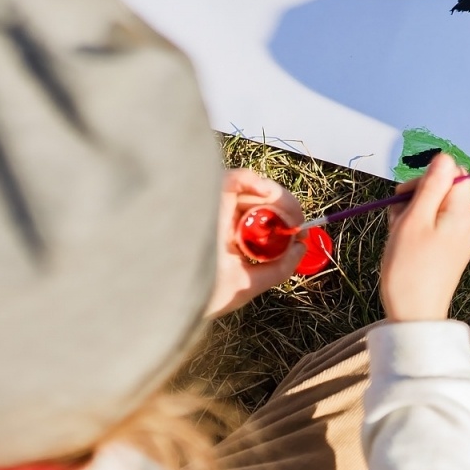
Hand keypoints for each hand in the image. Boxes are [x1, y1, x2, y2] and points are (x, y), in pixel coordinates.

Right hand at [205, 169, 304, 319]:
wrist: (167, 288)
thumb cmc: (201, 291)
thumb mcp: (245, 285)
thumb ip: (276, 270)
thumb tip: (301, 248)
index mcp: (227, 240)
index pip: (261, 224)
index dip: (284, 225)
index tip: (302, 234)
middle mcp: (220, 221)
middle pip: (260, 205)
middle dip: (285, 211)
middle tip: (297, 224)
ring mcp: (213, 206)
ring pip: (252, 190)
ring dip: (278, 198)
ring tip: (290, 216)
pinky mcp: (208, 194)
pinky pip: (235, 177)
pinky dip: (254, 180)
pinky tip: (267, 193)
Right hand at [380, 153, 469, 321]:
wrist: (414, 315)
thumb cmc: (409, 269)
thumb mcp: (414, 220)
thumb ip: (430, 186)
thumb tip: (445, 157)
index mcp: (462, 213)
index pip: (453, 172)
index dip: (427, 177)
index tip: (407, 196)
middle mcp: (467, 223)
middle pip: (443, 189)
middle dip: (416, 196)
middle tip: (398, 219)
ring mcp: (460, 237)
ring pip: (435, 207)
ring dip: (412, 212)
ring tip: (399, 234)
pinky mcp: (451, 249)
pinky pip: (435, 224)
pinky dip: (417, 227)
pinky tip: (404, 242)